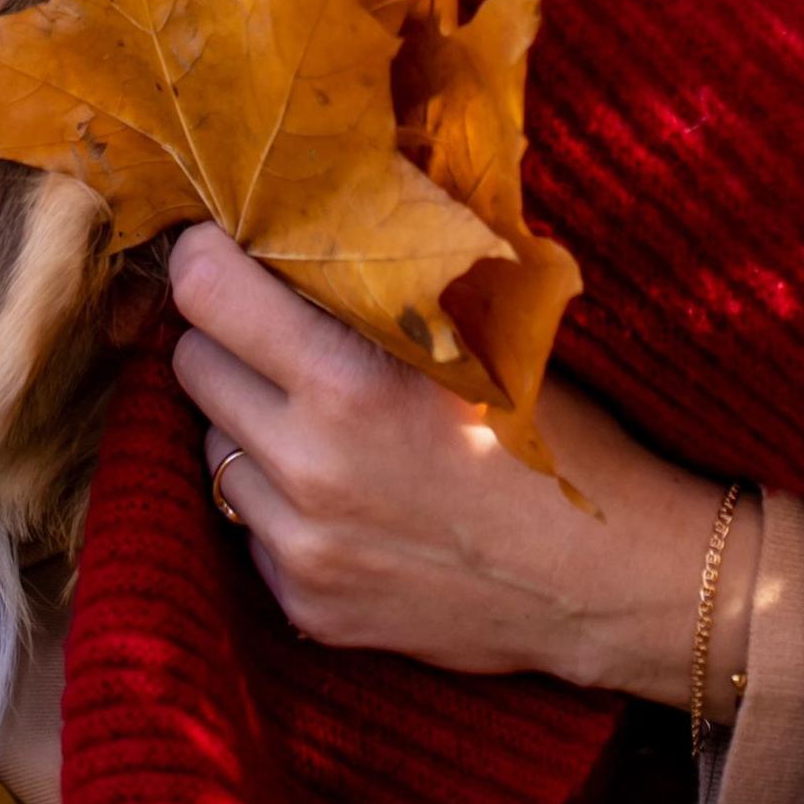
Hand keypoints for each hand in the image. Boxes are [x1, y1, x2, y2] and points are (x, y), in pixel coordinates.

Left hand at [168, 226, 751, 708]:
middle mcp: (309, 466)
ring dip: (248, 419)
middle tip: (276, 325)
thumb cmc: (561, 429)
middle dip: (225, 334)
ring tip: (318, 411)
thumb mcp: (484, 330)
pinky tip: (347, 488)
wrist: (611, 576)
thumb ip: (386, 277)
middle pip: (192, 363)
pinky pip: (249, 524)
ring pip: (211, 447)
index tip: (224, 243)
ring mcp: (303, 546)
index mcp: (350, 381)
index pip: (205, 291)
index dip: (207, 255)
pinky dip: (279, 497)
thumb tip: (309, 199)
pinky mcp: (307, 604)